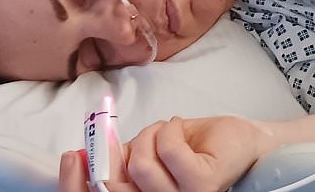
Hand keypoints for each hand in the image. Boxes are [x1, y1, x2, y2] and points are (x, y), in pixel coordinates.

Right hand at [58, 115, 273, 191]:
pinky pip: (168, 151)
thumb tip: (92, 153)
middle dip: (108, 154)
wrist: (241, 139)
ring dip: (149, 136)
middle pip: (114, 189)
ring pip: (141, 166)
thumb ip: (123, 158)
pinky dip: (169, 130)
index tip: (72, 156)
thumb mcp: (148, 151)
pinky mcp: (202, 184)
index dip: (77, 184)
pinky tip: (179, 128)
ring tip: (166, 130)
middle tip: (110, 132)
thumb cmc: (194, 145)